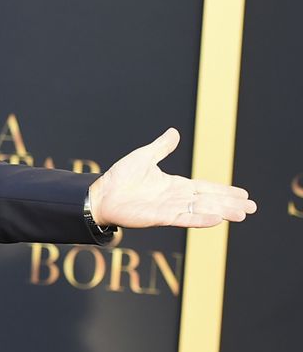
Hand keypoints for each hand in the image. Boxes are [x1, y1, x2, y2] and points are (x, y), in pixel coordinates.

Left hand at [89, 128, 256, 228]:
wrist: (101, 193)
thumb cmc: (120, 178)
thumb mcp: (144, 157)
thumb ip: (161, 148)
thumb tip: (174, 133)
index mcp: (175, 185)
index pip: (206, 188)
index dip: (224, 191)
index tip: (243, 194)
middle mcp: (175, 198)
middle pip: (209, 201)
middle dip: (230, 204)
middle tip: (251, 208)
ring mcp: (169, 208)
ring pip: (201, 210)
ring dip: (222, 212)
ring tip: (241, 214)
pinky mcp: (159, 217)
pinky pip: (184, 218)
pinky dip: (200, 219)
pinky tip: (216, 219)